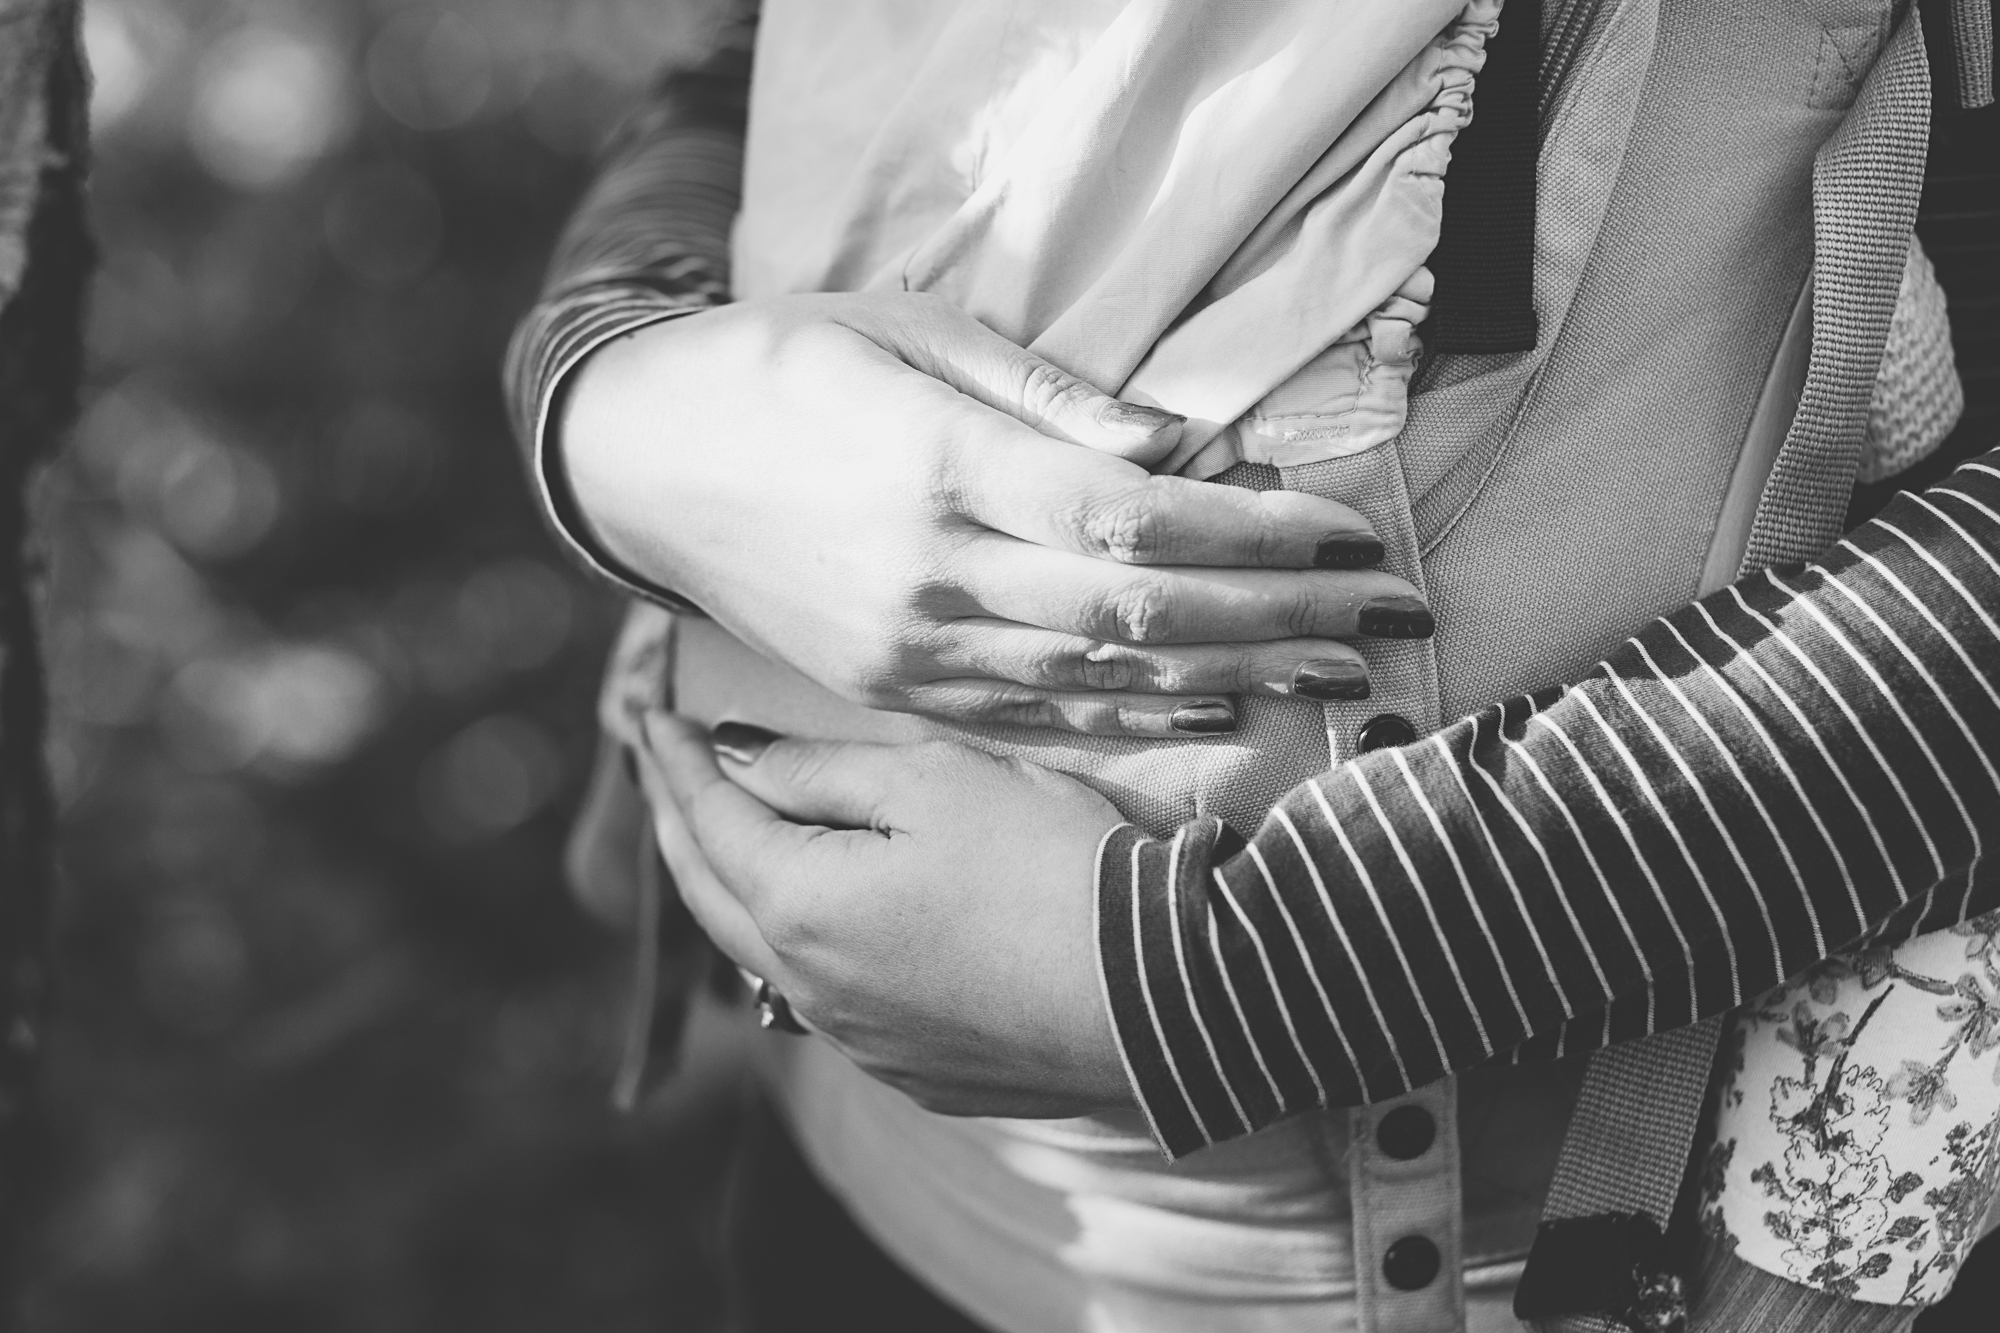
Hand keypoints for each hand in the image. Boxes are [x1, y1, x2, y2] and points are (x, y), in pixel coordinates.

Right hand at [561, 291, 1430, 737]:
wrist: (644, 464)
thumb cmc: (777, 365)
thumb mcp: (898, 329)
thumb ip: (1038, 393)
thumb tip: (1170, 445)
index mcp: (939, 468)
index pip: (1134, 517)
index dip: (1255, 535)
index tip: (1347, 534)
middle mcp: (932, 576)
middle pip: (1141, 609)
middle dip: (1283, 617)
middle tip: (1392, 618)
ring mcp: (912, 650)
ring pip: (1102, 679)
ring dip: (1234, 678)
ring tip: (1339, 677)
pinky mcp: (895, 690)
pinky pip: (1033, 719)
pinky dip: (1131, 722)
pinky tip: (1211, 716)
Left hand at [631, 711, 1133, 1117]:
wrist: (1164, 995)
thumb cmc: (1049, 868)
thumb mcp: (933, 781)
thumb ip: (821, 770)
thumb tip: (741, 760)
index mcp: (800, 906)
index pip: (709, 821)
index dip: (674, 764)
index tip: (650, 716)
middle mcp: (811, 988)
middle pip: (713, 896)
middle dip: (679, 826)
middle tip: (660, 771)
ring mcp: (863, 1041)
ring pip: (764, 957)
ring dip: (733, 890)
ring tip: (725, 839)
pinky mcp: (917, 1072)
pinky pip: (828, 1001)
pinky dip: (799, 946)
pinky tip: (819, 924)